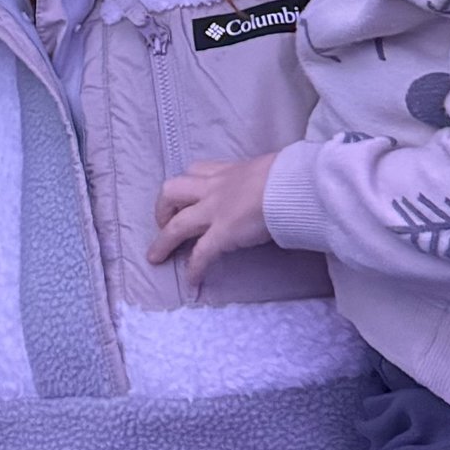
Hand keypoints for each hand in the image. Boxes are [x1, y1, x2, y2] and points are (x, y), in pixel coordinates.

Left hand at [149, 153, 280, 279]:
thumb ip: (262, 178)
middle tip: (164, 222)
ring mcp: (215, 211)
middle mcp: (214, 188)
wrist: (292, 185)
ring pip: (177, 224)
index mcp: (228, 171)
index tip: (187, 195)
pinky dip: (194, 268)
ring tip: (157, 257)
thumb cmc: (289, 174)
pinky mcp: (223, 233)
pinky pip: (201, 253)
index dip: (188, 184)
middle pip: (172, 190)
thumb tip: (273, 184)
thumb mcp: (270, 168)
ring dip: (163, 241)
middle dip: (163, 208)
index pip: (197, 170)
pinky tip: (192, 280)